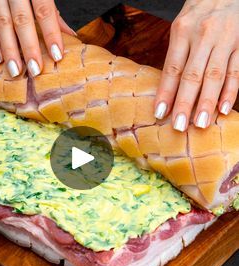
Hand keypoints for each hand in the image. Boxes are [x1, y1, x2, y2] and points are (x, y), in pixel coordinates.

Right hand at [0, 0, 75, 76]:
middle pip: (21, 19)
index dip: (51, 34)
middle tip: (34, 70)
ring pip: (1, 22)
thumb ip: (54, 11)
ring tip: (15, 70)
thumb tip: (70, 36)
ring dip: (8, 50)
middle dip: (28, 47)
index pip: (44, 10)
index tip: (56, 55)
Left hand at [154, 0, 238, 130]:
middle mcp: (203, 35)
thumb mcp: (181, 29)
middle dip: (185, 103)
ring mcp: (225, 39)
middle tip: (179, 126)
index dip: (166, 93)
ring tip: (200, 123)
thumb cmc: (197, 14)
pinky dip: (230, 91)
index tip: (160, 113)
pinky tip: (224, 108)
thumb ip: (176, 57)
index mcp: (182, 32)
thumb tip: (168, 93)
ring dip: (207, 102)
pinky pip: (236, 70)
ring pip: (215, 76)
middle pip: (192, 76)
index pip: (172, 69)